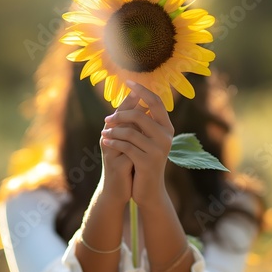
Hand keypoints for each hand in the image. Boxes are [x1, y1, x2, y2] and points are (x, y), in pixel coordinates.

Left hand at [102, 81, 174, 208]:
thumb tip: (134, 96)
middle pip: (141, 114)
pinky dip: (113, 142)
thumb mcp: (147, 140)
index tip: (128, 81)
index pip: (156, 102)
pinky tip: (105, 140)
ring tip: (104, 132)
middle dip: (120, 114)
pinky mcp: (147, 162)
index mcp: (167, 128)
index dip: (142, 90)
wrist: (148, 189)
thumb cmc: (144, 160)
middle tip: (107, 119)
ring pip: (130, 131)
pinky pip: (126, 146)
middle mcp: (166, 137)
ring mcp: (158, 150)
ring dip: (113, 130)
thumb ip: (144, 121)